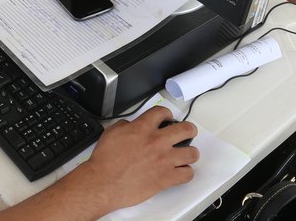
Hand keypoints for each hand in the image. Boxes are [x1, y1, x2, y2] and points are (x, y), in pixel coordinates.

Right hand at [76, 107, 198, 210]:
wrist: (104, 182)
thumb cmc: (105, 161)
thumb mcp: (111, 133)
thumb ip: (125, 125)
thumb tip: (132, 125)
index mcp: (142, 128)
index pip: (163, 113)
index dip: (167, 114)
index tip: (168, 118)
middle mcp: (157, 142)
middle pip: (186, 129)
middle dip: (189, 130)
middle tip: (187, 132)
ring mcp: (164, 160)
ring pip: (192, 153)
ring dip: (190, 153)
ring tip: (186, 154)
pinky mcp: (166, 178)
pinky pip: (188, 174)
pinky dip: (186, 173)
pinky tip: (181, 172)